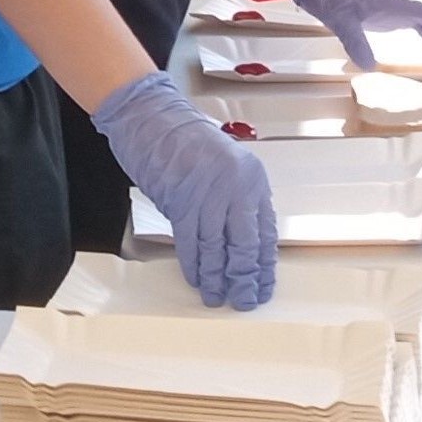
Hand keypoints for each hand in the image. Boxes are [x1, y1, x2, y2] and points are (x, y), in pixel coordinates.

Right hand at [90, 72, 280, 309]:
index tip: (265, 284)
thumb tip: (241, 242)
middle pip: (244, 245)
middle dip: (244, 277)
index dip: (265, 264)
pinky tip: (197, 279)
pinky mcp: (182, 202)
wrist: (155, 121)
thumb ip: (237, 202)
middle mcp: (236, 188)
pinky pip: (190, 242)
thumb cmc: (189, 143)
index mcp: (252, 179)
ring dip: (216, 278)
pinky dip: (194, 265)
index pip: (266, 232)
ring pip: (217, 249)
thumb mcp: (227, 168)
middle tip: (245, 300)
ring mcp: (209, 195)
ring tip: (218, 297)